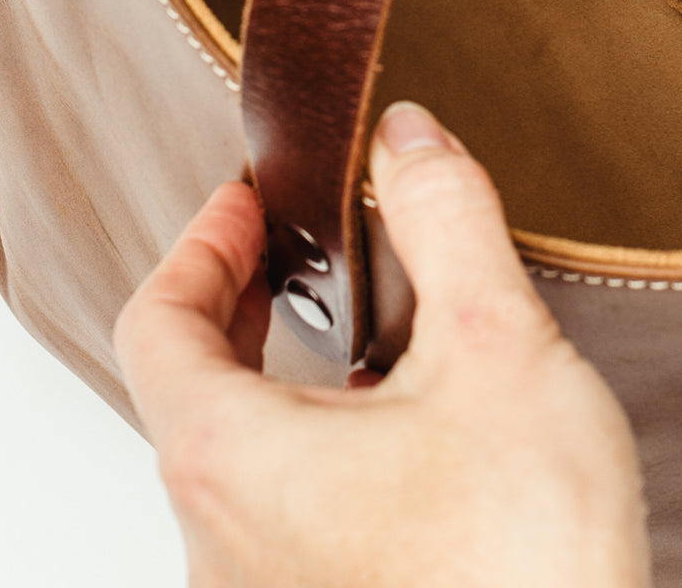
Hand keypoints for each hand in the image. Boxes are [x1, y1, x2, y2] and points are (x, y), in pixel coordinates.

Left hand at [114, 102, 649, 587]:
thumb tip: (408, 136)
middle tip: (305, 247)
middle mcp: (221, 542)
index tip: (256, 199)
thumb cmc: (525, 563)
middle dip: (245, 298)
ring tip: (369, 328)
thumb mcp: (496, 346)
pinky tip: (411, 431)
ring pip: (240, 458)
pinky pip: (286, 514)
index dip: (203, 241)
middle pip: (190, 388)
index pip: (156, 322)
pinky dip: (318, 444)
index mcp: (232, 462)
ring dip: (285, 375)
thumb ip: (444, 218)